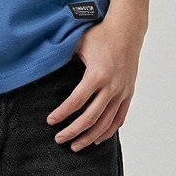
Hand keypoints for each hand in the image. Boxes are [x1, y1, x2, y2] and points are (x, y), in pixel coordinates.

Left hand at [45, 17, 144, 150]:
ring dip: (90, 137)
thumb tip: (47, 67)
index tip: (50, 121)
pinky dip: (108, 131)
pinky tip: (97, 139)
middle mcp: (111, 86)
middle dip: (73, 131)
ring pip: (105, 123)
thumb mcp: (79, 43)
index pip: (76, 101)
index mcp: (97, 75)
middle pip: (90, 118)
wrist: (127, 30)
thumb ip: (65, 57)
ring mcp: (122, 92)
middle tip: (59, 139)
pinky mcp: (128, 93)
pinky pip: (119, 118)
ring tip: (76, 146)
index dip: (62, 113)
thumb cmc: (101, 34)